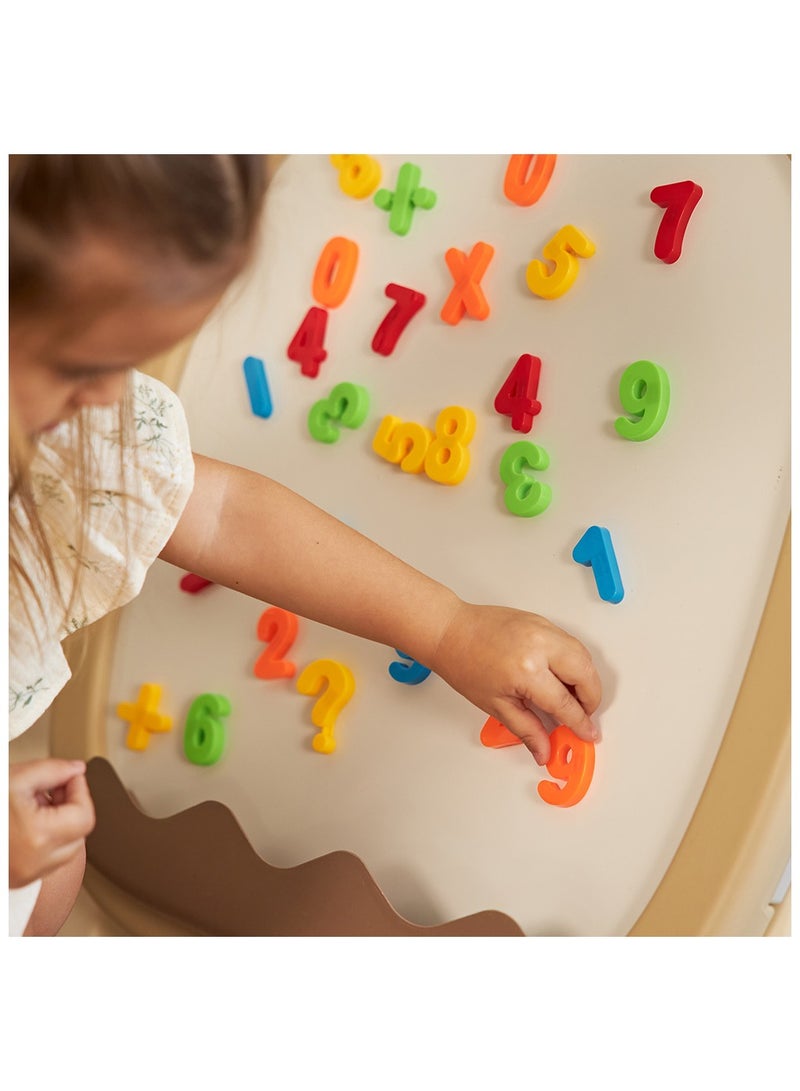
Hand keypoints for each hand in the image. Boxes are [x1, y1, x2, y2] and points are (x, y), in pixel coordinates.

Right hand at [9, 759, 95, 887]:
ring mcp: (27, 874)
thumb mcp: (15, 778)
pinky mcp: (19, 879)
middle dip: (72, 806)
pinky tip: (28, 822)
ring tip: (36, 805)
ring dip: (62, 824)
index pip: (85, 815)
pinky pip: (49, 860)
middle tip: (53, 788)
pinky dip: (48, 840)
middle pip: (80, 833)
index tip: (70, 776)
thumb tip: (76, 769)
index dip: (80, 790)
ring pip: (67, 849)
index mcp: (38, 836)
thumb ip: (53, 770)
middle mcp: (35, 862)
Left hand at [429, 602, 601, 764]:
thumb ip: (526, 729)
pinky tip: (562, 676)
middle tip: (583, 715)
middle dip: (591, 699)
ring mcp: (543, 629)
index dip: (580, 722)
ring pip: (584, 655)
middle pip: (586, 674)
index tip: (588, 733)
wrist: (450, 632)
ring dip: (586, 678)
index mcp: (527, 670)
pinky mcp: (542, 620)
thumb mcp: (495, 705)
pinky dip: (575, 660)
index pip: (565, 703)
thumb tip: (544, 750)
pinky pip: (570, 642)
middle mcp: (540, 646)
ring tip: (573, 697)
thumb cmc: (464, 664)